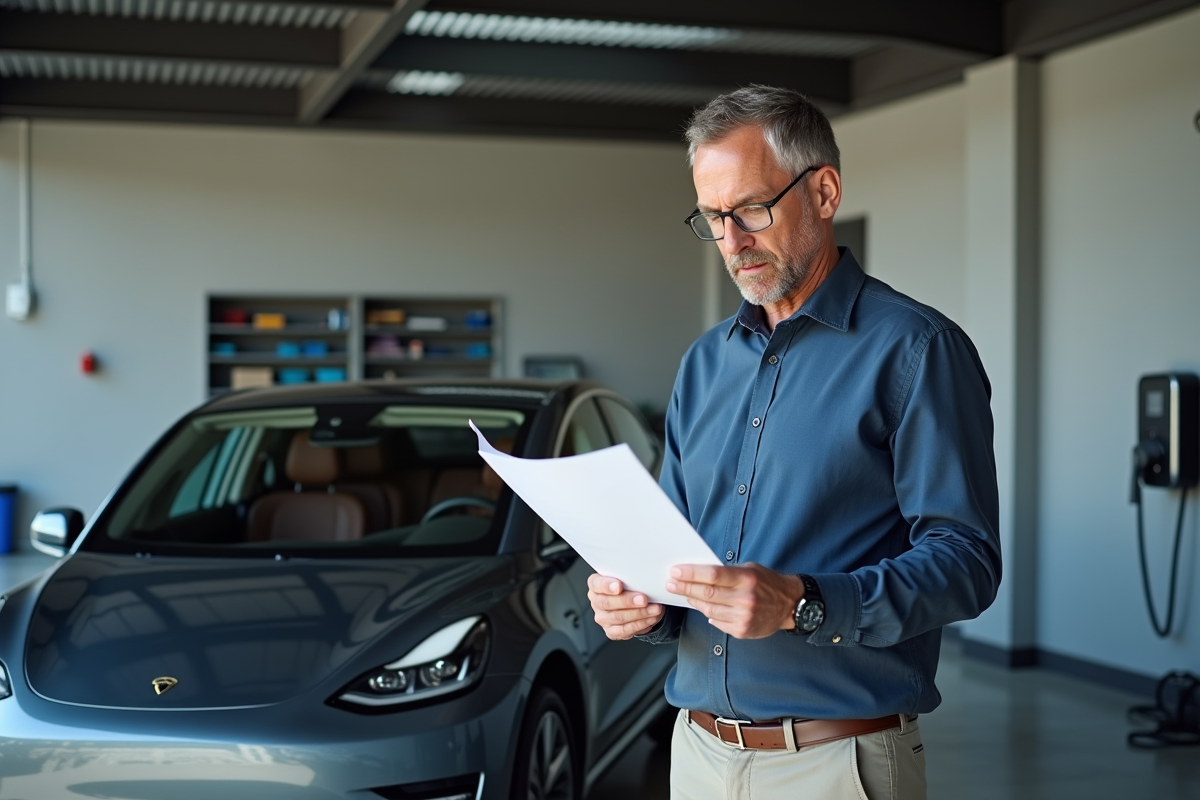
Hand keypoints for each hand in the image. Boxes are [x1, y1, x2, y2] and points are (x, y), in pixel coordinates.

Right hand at [587, 574, 665, 639]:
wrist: (633, 604)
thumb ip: (631, 576)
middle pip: (607, 603)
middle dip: (627, 601)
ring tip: (655, 609)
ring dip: (639, 613)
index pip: (596, 584)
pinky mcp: (611, 631)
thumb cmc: (630, 587)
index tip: (619, 586)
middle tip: (643, 599)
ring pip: (618, 617)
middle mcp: (596, 602)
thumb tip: (646, 577)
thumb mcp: (629, 577)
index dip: (606, 585)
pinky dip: (640, 624)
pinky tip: (651, 618)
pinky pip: (624, 630)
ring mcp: (602, 618)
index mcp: (596, 585)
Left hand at [666, 563, 801, 638]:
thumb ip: (727, 572)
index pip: (712, 575)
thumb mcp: (749, 569)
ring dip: (693, 601)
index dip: (690, 574)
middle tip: (670, 583)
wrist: (790, 605)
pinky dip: (708, 613)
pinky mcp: (742, 630)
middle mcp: (744, 599)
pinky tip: (704, 606)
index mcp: (746, 579)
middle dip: (684, 588)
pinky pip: (717, 622)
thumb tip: (698, 574)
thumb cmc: (767, 582)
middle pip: (706, 593)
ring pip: (708, 610)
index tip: (675, 571)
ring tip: (684, 593)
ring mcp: (743, 617)